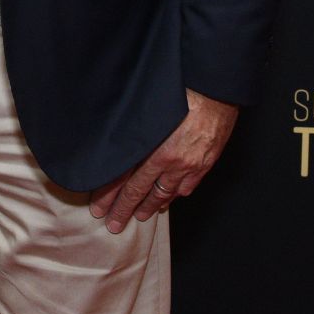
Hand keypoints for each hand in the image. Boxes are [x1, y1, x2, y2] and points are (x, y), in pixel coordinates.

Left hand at [88, 88, 239, 232]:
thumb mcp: (147, 108)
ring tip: (140, 216)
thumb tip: (114, 140)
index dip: (110, 195)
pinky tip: (169, 199)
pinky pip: (188, 185)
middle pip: (142, 190)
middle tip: (114, 224)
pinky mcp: (205, 162)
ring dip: (151, 205)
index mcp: (153, 147)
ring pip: (165, 192)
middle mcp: (170, 159)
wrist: (215, 89)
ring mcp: (189, 164)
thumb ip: (131, 127)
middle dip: (126, 209)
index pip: (124, 178)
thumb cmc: (180, 90)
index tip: (99, 208)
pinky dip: (176, 194)